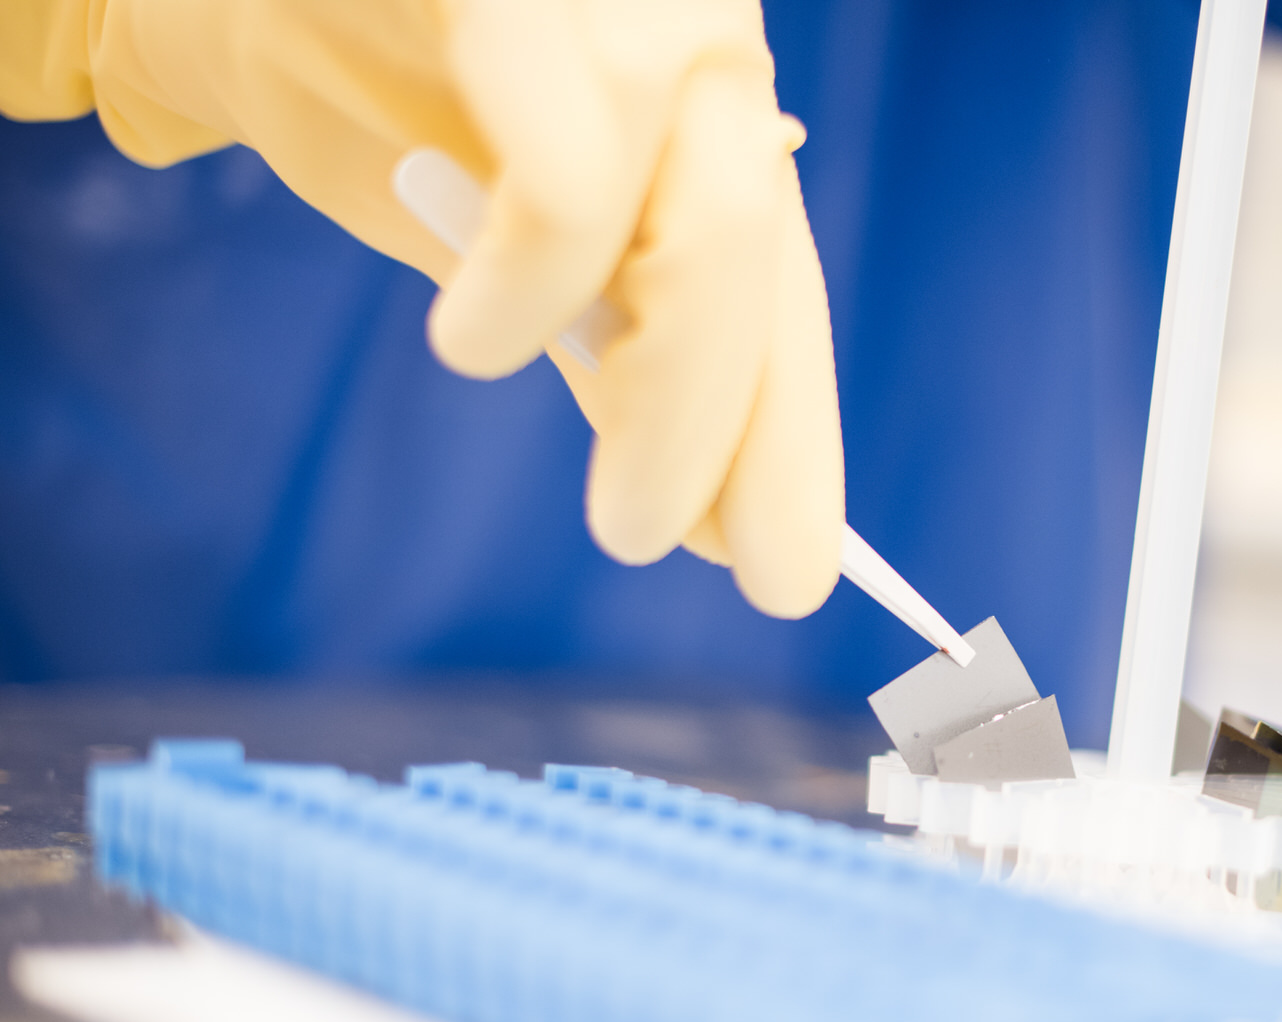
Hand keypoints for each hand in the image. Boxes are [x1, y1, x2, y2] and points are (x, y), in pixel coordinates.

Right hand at [7, 0, 844, 615]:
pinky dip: (541, 280)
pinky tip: (478, 342)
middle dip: (716, 431)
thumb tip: (703, 509)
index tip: (786, 574)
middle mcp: (695, 39)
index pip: (773, 285)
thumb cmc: (364, 91)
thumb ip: (610, 345)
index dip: (783, 432)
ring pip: (706, 231)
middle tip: (643, 538)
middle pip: (749, 259)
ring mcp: (624, 6)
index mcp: (704, 110)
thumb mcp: (505, 234)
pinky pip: (573, 170)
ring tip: (585, 473)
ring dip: (659, 390)